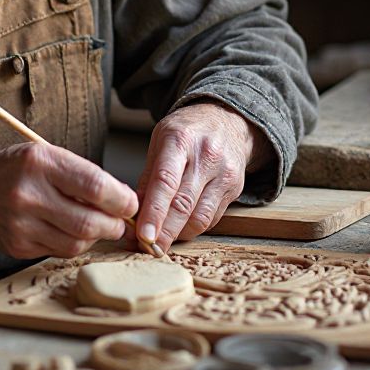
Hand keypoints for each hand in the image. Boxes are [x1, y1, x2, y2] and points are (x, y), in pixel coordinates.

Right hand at [0, 142, 138, 259]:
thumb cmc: (12, 170)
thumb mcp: (43, 155)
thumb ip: (80, 173)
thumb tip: (122, 197)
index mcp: (39, 162)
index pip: (94, 186)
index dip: (121, 199)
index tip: (130, 202)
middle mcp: (29, 194)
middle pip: (90, 221)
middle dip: (115, 224)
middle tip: (121, 220)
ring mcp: (22, 224)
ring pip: (78, 242)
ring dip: (98, 237)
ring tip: (99, 225)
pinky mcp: (19, 246)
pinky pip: (61, 251)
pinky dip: (76, 244)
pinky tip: (73, 232)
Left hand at [130, 104, 272, 251]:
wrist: (227, 121)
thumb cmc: (187, 131)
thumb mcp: (160, 140)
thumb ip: (148, 175)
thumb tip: (134, 211)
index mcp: (180, 140)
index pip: (165, 181)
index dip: (153, 212)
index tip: (143, 235)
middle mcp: (206, 156)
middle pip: (183, 204)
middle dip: (164, 232)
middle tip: (147, 248)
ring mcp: (224, 173)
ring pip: (200, 217)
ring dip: (178, 235)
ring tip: (161, 242)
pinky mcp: (235, 189)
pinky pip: (212, 218)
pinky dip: (193, 229)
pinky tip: (180, 229)